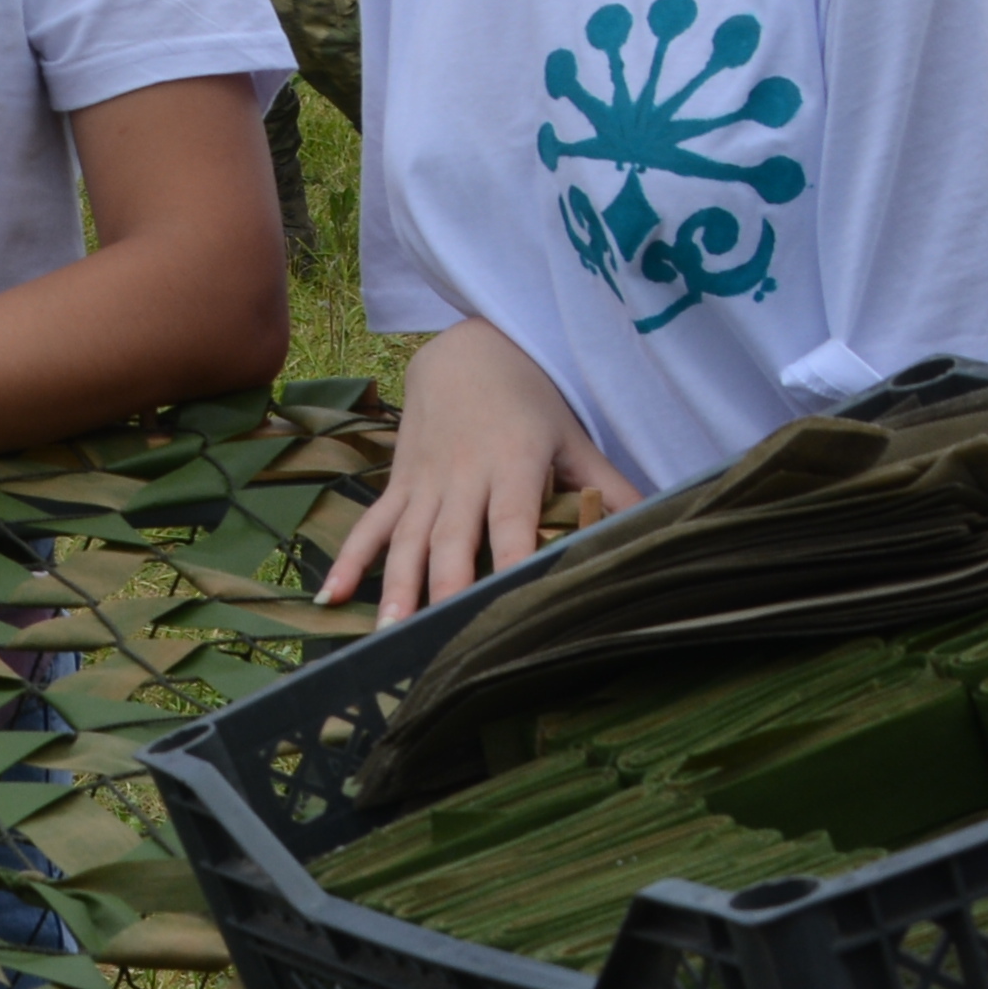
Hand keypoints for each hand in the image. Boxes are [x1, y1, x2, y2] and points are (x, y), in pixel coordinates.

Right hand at [315, 328, 638, 623]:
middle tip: (440, 640)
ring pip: (407, 539)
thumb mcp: (572, 437)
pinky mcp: (399, 483)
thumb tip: (656, 525)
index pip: (511, 520)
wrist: (465, 348)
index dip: (510, 560)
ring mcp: (424, 481)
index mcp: (511, 463)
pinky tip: (331, 595)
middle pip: (451, 539)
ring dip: (396, 586)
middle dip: (444, 589)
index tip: (509, 603)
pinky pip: (371, 524)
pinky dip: (349, 559)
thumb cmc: (529, 397)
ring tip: (388, 632)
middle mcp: (462, 475)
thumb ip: (609, 486)